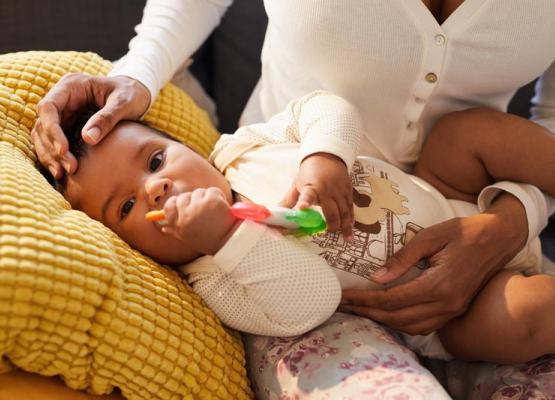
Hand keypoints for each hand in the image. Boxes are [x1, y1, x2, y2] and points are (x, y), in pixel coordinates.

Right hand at [32, 73, 149, 178]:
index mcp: (71, 86)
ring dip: (50, 155)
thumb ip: (107, 118)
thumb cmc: (131, 94)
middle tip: (69, 167)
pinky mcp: (68, 126)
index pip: (49, 107)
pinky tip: (62, 173)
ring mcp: (64, 113)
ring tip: (62, 174)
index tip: (64, 149)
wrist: (138, 95)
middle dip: (52, 147)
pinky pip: (54, 142)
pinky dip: (56, 157)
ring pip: (45, 135)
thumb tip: (88, 139)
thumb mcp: (124, 103)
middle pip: (44, 124)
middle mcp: (63, 98)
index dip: (52, 129)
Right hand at [161, 187, 236, 254]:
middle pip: (184, 196)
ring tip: (213, 210)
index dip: (175, 203)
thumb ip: (175, 231)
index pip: (169, 206)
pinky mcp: (213, 201)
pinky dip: (217, 195)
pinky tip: (221, 207)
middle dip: (193, 199)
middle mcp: (187, 214)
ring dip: (206, 197)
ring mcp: (200, 206)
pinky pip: (212, 190)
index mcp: (180, 224)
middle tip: (203, 208)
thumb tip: (164, 227)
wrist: (230, 242)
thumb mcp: (188, 238)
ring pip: (199, 192)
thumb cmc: (208, 240)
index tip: (183, 204)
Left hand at [281, 152, 353, 238]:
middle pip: (331, 210)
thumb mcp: (297, 185)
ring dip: (345, 225)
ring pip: (344, 211)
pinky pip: (351, 208)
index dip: (304, 202)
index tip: (301, 209)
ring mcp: (340, 191)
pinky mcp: (348, 191)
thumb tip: (276, 215)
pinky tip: (350, 229)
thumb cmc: (309, 172)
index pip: (307, 195)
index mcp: (312, 187)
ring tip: (346, 238)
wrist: (327, 156)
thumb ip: (288, 202)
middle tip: (328, 233)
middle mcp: (327, 189)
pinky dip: (351, 219)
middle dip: (332, 224)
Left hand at [339, 193, 527, 334]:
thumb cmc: (463, 231)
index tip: (344, 297)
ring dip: (382, 321)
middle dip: (367, 313)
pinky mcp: (455, 310)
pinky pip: (424, 325)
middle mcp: (446, 304)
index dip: (365, 300)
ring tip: (360, 310)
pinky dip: (401, 324)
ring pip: (410, 327)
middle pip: (398, 318)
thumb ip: (403, 258)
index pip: (392, 300)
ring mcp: (452, 311)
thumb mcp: (430, 236)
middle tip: (343, 306)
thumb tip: (376, 277)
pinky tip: (386, 314)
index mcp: (439, 285)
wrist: (498, 238)